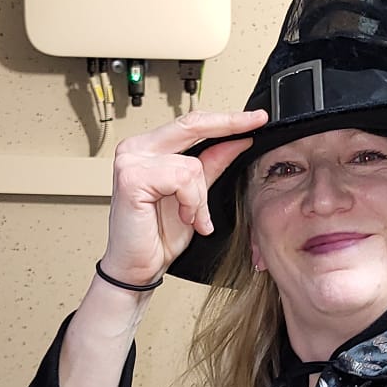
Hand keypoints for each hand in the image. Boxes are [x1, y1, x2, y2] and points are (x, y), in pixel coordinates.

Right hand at [100, 108, 267, 285]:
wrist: (137, 267)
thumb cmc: (157, 236)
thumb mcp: (196, 195)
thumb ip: (213, 165)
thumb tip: (237, 140)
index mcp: (149, 148)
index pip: (191, 123)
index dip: (225, 119)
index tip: (255, 118)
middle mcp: (136, 149)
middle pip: (192, 125)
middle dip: (229, 126)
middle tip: (255, 124)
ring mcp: (131, 161)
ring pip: (192, 164)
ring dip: (200, 198)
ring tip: (192, 217)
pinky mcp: (131, 178)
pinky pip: (181, 179)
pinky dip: (191, 203)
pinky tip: (183, 218)